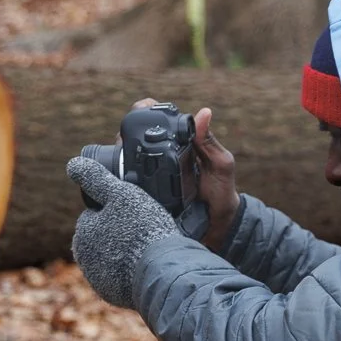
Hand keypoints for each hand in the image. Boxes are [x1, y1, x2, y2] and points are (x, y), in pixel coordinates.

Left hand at [67, 156, 178, 309]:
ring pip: (111, 257)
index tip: (135, 213)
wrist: (161, 272)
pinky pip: (120, 278)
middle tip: (143, 230)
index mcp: (83, 232)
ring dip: (124, 252)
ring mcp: (97, 279)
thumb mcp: (121, 194)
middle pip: (104, 237)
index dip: (118, 210)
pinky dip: (129, 272)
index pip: (98, 214)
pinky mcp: (111, 294)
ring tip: (146, 247)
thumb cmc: (142, 229)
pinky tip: (144, 265)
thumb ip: (96, 178)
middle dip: (119, 232)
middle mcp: (84, 258)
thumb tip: (73, 164)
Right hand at [126, 98, 238, 251]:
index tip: (142, 113)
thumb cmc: (221, 193)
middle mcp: (158, 158)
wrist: (217, 228)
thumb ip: (210, 141)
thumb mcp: (220, 165)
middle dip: (125, 135)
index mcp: (177, 144)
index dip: (143, 112)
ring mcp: (148, 178)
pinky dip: (119, 180)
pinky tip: (121, 180)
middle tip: (129, 141)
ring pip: (123, 160)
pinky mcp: (141, 197)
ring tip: (126, 159)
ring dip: (121, 157)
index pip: (153, 120)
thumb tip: (204, 112)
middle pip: (130, 138)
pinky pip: (124, 186)